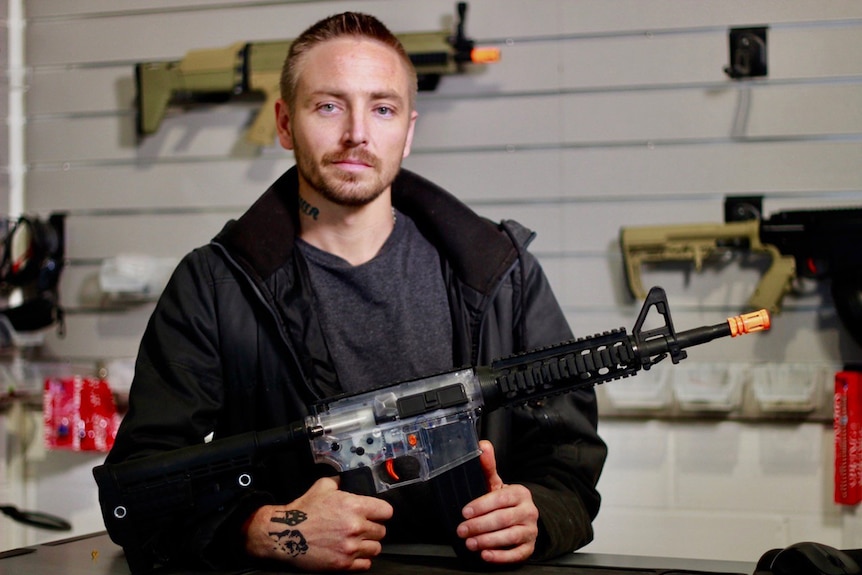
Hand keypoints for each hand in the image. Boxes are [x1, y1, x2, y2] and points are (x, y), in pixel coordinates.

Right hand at [244, 476, 392, 570]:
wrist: (285, 534)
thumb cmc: (303, 510)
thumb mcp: (323, 486)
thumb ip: (342, 481)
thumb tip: (351, 477)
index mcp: (354, 506)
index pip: (386, 512)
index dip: (381, 512)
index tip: (376, 514)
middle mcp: (356, 527)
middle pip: (382, 531)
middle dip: (373, 528)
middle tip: (362, 527)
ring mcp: (350, 548)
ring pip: (376, 548)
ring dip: (368, 544)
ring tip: (357, 541)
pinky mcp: (343, 564)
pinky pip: (366, 564)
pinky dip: (361, 560)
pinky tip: (353, 552)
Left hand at [456, 440, 538, 563]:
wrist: (523, 518)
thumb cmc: (504, 501)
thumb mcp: (496, 484)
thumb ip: (487, 467)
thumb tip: (482, 445)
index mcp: (520, 493)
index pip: (501, 498)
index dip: (482, 505)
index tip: (465, 512)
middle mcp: (529, 511)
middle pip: (504, 519)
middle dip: (480, 525)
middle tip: (462, 530)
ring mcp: (531, 530)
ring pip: (510, 536)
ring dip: (488, 541)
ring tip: (470, 543)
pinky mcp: (529, 547)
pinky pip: (517, 554)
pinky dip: (501, 556)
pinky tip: (486, 555)